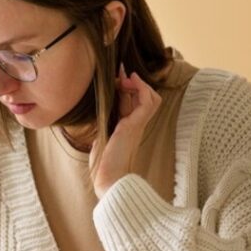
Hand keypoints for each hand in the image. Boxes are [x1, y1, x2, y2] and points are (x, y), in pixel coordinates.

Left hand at [91, 65, 162, 197]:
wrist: (108, 179)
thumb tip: (99, 113)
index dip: (128, 88)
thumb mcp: (102, 138)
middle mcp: (136, 126)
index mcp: (128, 129)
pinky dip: (140, 88)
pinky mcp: (134, 125)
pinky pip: (146, 102)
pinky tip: (129, 80)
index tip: (117, 75)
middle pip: (146, 99)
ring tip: (125, 76)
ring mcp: (137, 125)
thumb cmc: (103, 165)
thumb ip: (104, 126)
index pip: (133, 103)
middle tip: (121, 71)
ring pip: (151, 99)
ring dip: (139, 84)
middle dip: (135, 82)